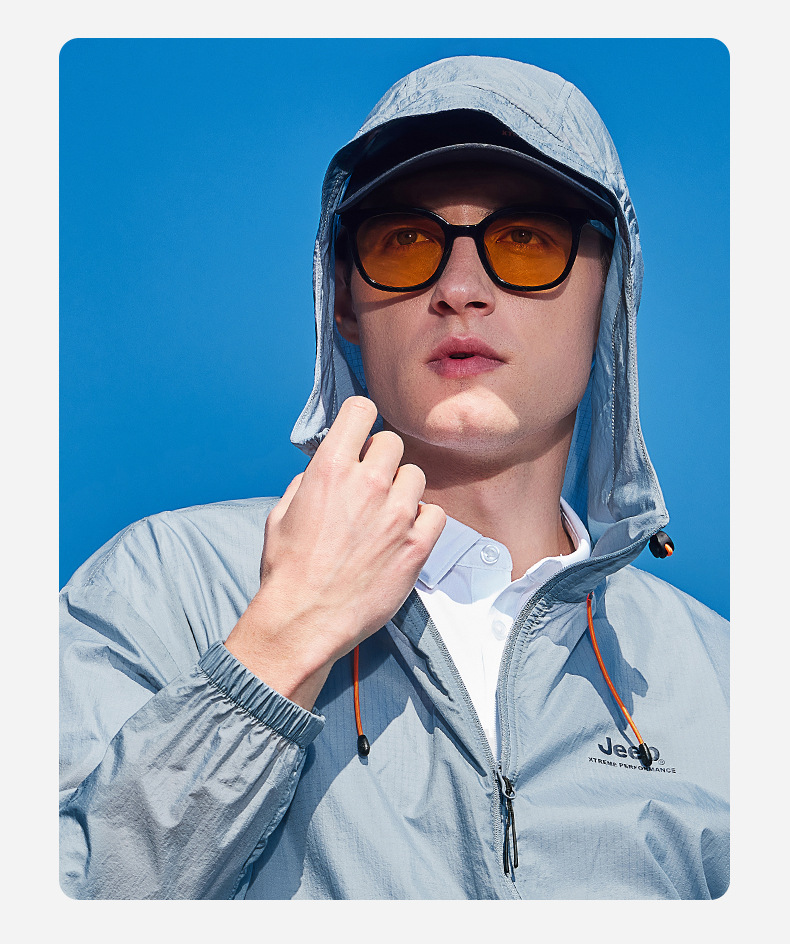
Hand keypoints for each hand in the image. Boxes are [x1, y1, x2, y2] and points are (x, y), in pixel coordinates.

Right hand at [225, 397, 445, 708]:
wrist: (303, 621)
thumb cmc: (288, 571)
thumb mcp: (282, 513)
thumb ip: (309, 481)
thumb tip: (326, 468)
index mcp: (329, 469)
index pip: (360, 411)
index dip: (360, 421)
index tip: (359, 436)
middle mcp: (366, 483)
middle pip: (391, 443)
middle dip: (380, 459)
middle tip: (369, 484)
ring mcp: (396, 514)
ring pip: (415, 476)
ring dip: (402, 490)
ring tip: (385, 515)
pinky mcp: (416, 544)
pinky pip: (435, 513)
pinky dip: (422, 520)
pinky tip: (403, 535)